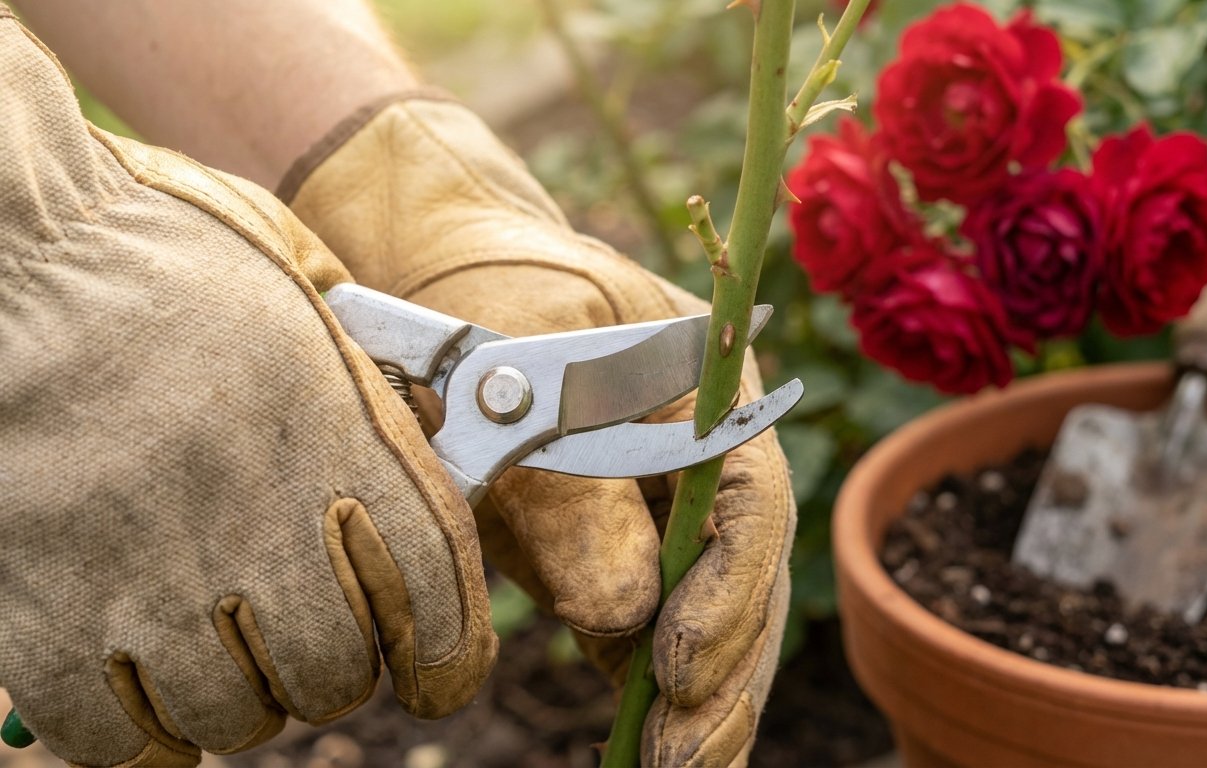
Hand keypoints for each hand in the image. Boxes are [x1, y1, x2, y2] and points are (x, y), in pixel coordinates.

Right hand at [0, 17, 494, 766]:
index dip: (449, 658)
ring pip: (235, 716)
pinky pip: (116, 737)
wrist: (8, 249)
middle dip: (333, 673)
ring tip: (219, 654)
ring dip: (241, 702)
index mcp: (338, 434)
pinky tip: (145, 691)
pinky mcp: (39, 608)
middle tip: (305, 643)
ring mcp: (144, 570)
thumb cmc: (160, 255)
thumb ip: (373, 392)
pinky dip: (142, 734)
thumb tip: (430, 461)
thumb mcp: (305, 296)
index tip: (435, 672)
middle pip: (334, 674)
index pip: (435, 594)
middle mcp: (254, 514)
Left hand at [283, 95, 795, 764]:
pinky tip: (652, 753)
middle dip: (720, 672)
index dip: (725, 589)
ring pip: (706, 618)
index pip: (749, 500)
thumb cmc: (483, 292)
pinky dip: (652, 695)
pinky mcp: (614, 554)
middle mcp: (705, 460)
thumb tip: (626, 613)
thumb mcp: (519, 355)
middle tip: (679, 757)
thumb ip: (568, 478)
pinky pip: (647, 631)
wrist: (440, 283)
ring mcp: (663, 512)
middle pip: (742, 577)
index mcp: (711, 390)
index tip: (675, 665)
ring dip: (697, 703)